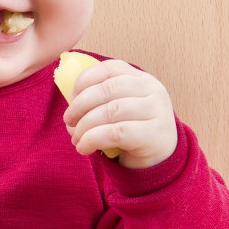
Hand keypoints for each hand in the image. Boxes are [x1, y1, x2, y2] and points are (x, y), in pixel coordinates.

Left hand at [63, 59, 177, 167]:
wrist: (160, 160)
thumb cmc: (132, 132)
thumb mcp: (119, 110)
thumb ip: (100, 101)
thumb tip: (70, 109)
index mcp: (142, 78)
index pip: (110, 68)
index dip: (85, 80)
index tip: (71, 97)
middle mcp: (153, 90)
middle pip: (107, 89)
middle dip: (80, 105)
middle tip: (68, 121)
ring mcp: (157, 111)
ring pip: (110, 111)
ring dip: (85, 125)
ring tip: (75, 138)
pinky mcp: (154, 135)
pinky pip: (115, 133)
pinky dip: (93, 139)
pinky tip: (84, 147)